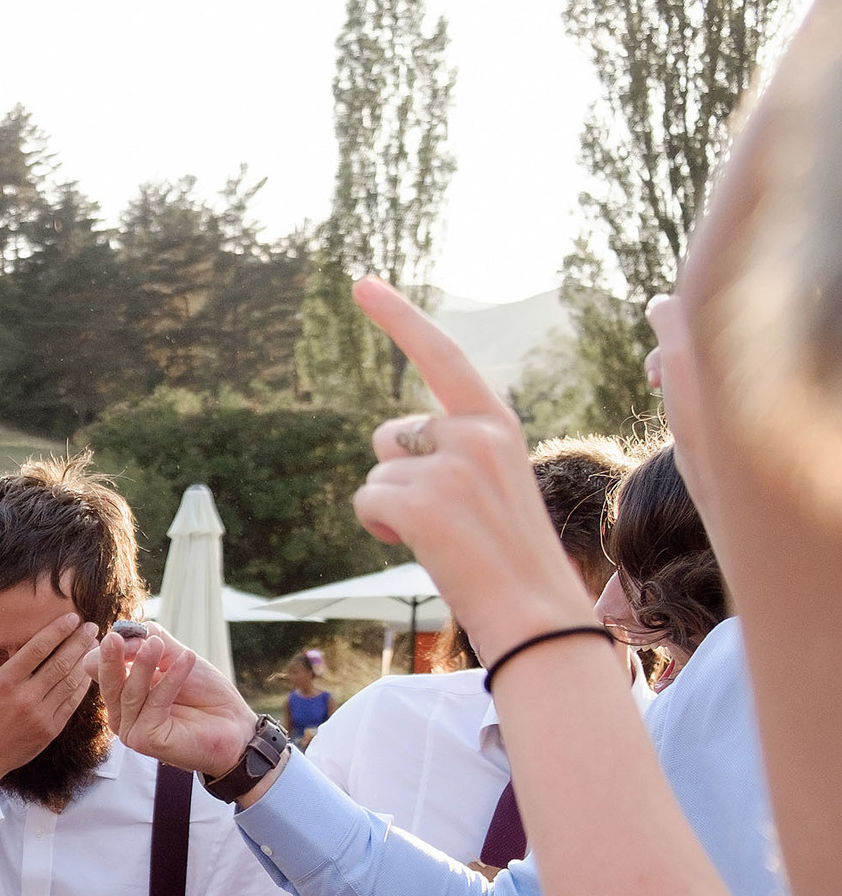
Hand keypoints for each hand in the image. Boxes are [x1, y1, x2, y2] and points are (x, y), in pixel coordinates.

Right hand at [0, 607, 99, 789]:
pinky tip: (89, 672)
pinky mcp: (50, 729)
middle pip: (60, 663)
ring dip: (84, 661)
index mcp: (4, 681)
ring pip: (70, 682)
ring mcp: (40, 714)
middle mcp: (24, 697)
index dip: (57, 630)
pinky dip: (82, 685)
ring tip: (95, 645)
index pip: (37, 648)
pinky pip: (72, 703)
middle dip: (79, 642)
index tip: (72, 618)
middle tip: (92, 627)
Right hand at [99, 625, 257, 778]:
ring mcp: (131, 729)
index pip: (99, 668)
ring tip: (157, 644)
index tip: (128, 634)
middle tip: (114, 638)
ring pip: (130, 692)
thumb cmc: (204, 693)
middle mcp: (121, 713)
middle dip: (110, 659)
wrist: (234, 724)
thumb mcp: (176, 657)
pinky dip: (171, 679)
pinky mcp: (146, 740)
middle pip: (107, 682)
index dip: (112, 649)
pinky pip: (155, 703)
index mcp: (122, 692)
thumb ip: (152, 641)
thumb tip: (123, 633)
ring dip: (144, 665)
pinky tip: (187, 659)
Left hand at [346, 281, 596, 664]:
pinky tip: (425, 548)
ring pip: (377, 474)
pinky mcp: (423, 500)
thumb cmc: (509, 558)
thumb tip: (393, 438)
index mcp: (496, 423)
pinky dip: (381, 530)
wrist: (537, 614)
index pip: (440, 355)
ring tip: (444, 538)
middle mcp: (475, 432)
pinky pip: (368, 503)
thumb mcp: (492, 485)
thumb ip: (452, 451)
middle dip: (397, 473)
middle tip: (446, 520)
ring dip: (392, 509)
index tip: (358, 282)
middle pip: (388, 435)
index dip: (397, 317)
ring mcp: (449, 464)